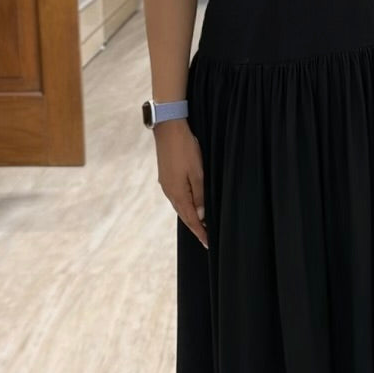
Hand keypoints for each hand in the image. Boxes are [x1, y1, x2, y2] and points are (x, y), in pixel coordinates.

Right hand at [154, 120, 207, 249]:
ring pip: (180, 207)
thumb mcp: (198, 172)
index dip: (200, 232)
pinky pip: (176, 197)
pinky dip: (185, 206)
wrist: (168, 129)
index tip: (208, 243)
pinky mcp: (166, 177)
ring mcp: (166, 184)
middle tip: (206, 238)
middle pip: (184, 215)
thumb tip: (201, 216)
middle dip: (195, 227)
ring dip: (190, 217)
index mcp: (178, 193)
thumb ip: (200, 195)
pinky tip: (190, 206)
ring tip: (200, 226)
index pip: (191, 219)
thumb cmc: (185, 149)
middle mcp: (169, 192)